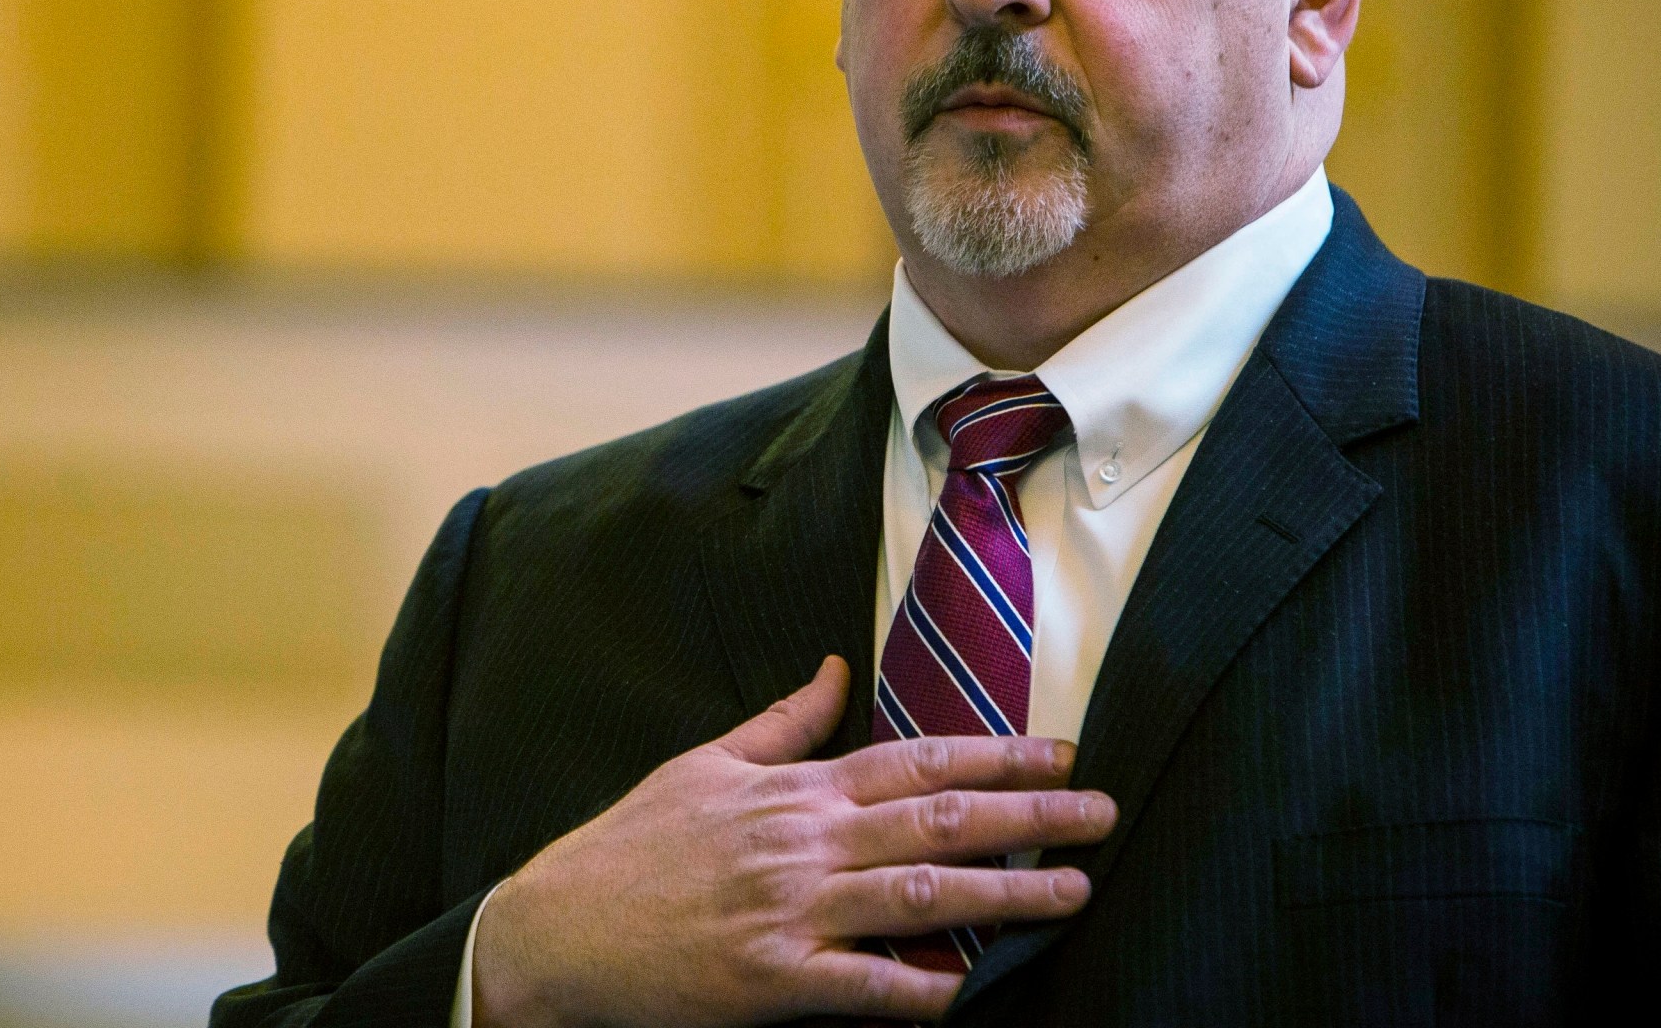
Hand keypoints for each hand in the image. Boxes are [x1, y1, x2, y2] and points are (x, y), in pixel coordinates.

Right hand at [471, 656, 1115, 1027]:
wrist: (556, 927)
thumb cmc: (630, 846)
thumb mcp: (703, 762)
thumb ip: (783, 721)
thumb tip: (836, 665)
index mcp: (794, 790)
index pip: (916, 760)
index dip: (997, 753)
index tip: (1062, 752)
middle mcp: (804, 843)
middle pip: (939, 820)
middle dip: (1031, 815)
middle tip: (1104, 814)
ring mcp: (791, 911)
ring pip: (921, 897)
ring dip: (1006, 894)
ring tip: (1073, 891)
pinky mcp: (771, 979)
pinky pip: (862, 986)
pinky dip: (920, 991)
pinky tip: (973, 993)